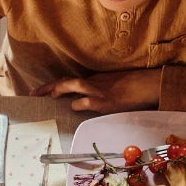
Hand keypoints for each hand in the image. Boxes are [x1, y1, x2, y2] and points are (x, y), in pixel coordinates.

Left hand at [31, 68, 160, 113]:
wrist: (152, 85)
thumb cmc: (136, 87)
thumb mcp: (114, 87)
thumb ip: (98, 92)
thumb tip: (82, 103)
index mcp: (96, 79)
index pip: (70, 81)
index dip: (53, 85)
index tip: (38, 91)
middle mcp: (95, 82)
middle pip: (67, 81)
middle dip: (48, 87)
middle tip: (33, 94)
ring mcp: (101, 91)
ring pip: (75, 85)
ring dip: (60, 89)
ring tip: (49, 95)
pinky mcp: (108, 101)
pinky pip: (89, 101)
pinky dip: (79, 103)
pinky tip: (73, 106)